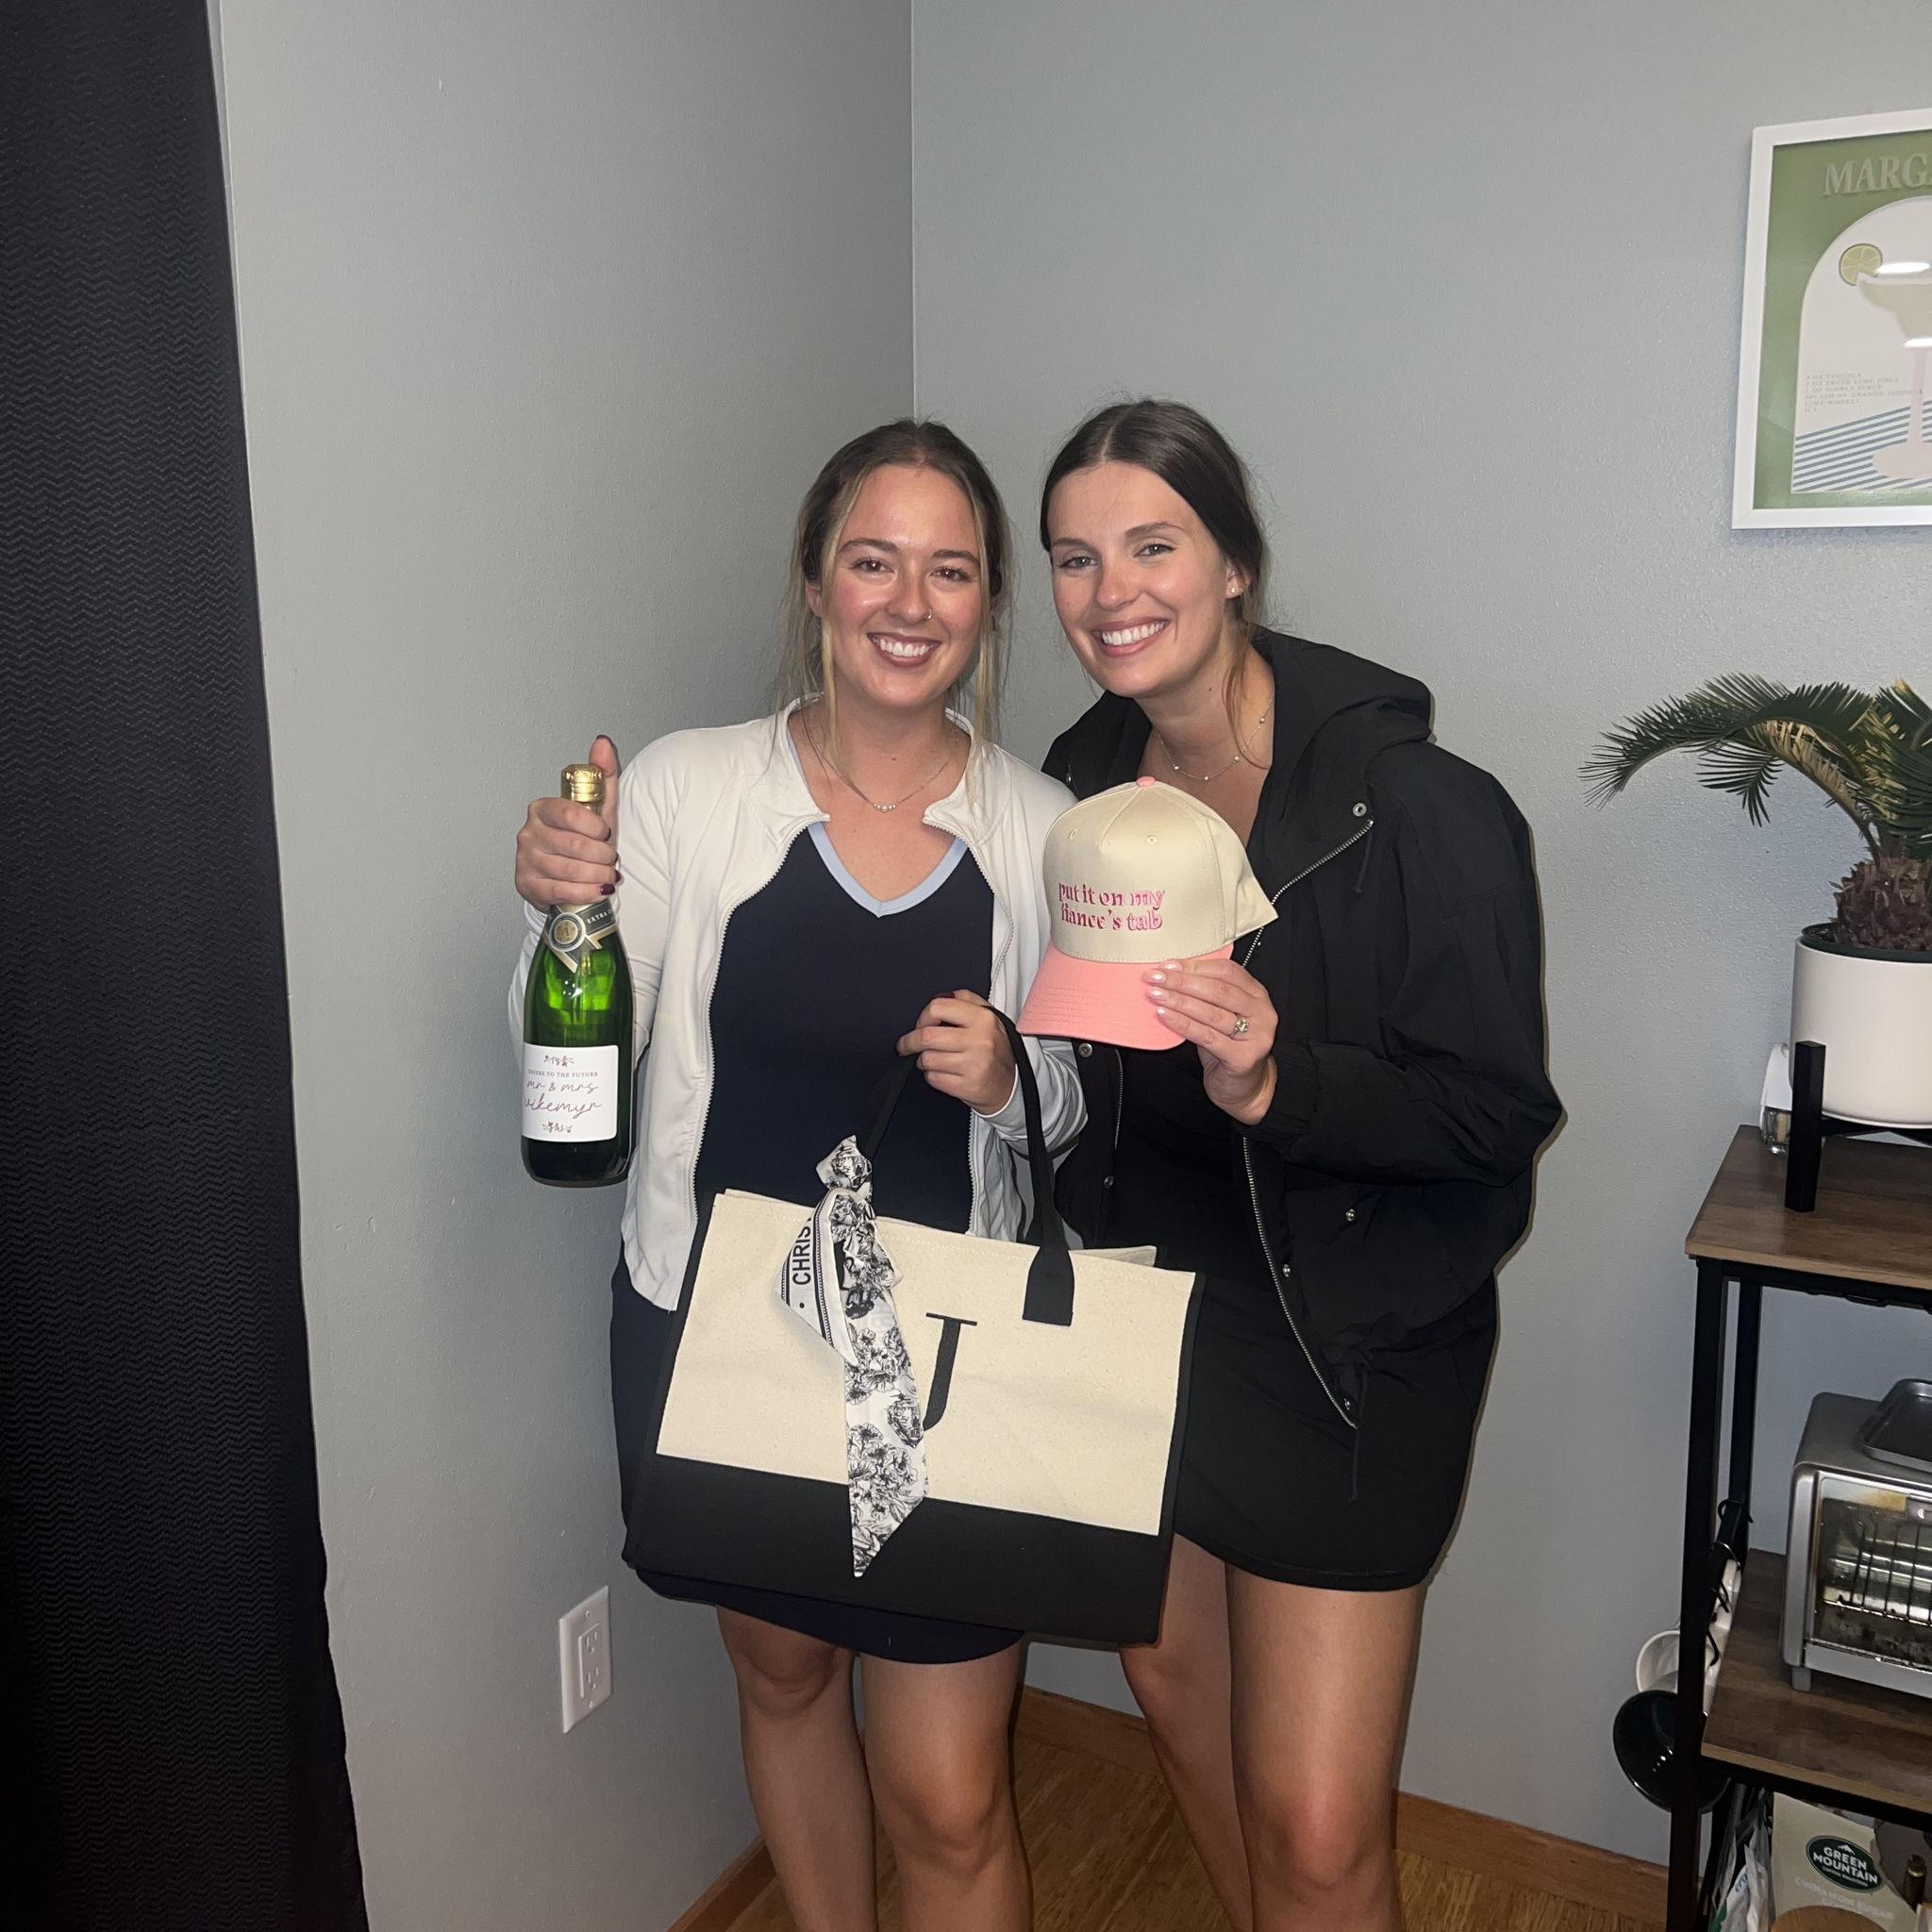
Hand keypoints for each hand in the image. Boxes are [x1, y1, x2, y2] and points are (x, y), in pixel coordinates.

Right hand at [515, 735, 619, 910]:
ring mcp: (525, 860)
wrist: (569, 876)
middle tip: (611, 860)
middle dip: (602, 856)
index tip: (605, 834)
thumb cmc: (584, 840)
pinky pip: (558, 890)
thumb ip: (602, 775)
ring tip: (607, 876)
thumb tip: (603, 742)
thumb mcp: (597, 809)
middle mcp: (528, 833)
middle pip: (574, 845)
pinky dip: (584, 892)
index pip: (570, 814)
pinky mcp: (527, 885)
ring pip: (568, 869)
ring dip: (596, 876)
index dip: (595, 828)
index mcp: (542, 809)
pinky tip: (596, 890)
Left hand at [897, 989, 1015, 1115]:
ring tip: (933, 1060)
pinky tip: (943, 1073)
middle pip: (926, 1036)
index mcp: (983, 1018)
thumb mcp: (989, 1016)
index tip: (920, 1025)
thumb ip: (966, 1000)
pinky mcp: (967, 1086)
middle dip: (909, 1042)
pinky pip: (933, 1078)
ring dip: (923, 1061)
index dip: (923, 1017)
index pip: (938, 1008)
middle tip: (906, 1045)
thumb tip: (940, 997)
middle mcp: (980, 1040)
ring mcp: (974, 1065)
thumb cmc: (994, 1048)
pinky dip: (932, 1076)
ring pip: (927, 1059)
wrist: (1010, 1084)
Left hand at [1144, 957, 1279, 1124]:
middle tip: (1156, 978)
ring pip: (1211, 1012)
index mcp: (1257, 996)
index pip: (1227, 971)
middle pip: (1218, 990)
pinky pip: (1206, 1036)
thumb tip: (1171, 975)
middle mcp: (1262, 1013)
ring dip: (1179, 1001)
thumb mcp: (1223, 1016)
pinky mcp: (1242, 1058)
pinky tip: (1164, 1016)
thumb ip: (1207, 996)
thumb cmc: (1230, 1048)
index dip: (1195, 966)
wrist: (1244, 1088)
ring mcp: (1255, 1036)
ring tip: (1156, 995)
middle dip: (1182, 981)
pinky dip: (1182, 1024)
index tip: (1169, 965)